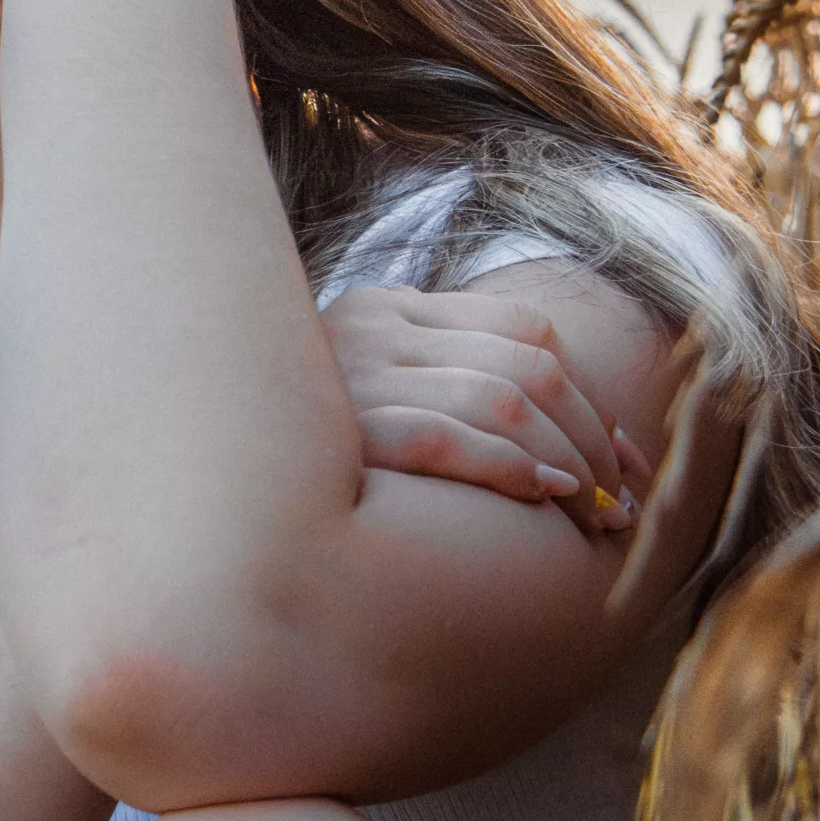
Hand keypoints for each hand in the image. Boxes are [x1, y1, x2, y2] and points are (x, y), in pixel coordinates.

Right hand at [323, 284, 648, 538]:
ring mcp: (354, 374)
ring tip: (591, 514)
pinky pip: (446, 438)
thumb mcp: (373, 392)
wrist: (195, 478)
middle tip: (616, 502)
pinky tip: (540, 496)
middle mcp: (372, 326)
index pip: (526, 328)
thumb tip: (592, 444)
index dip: (592, 395)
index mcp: (388, 306)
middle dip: (592, 438)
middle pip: (527, 366)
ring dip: (567, 461)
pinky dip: (507, 467)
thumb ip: (452, 387)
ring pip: (501, 400)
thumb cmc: (309, 453)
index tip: (623, 462)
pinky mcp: (341, 432)